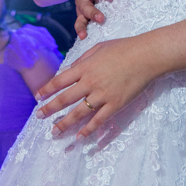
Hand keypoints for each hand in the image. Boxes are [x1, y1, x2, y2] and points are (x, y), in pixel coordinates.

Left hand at [35, 37, 157, 138]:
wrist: (147, 56)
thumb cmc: (124, 48)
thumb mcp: (99, 48)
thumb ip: (83, 60)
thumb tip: (70, 69)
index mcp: (84, 68)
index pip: (59, 81)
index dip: (46, 89)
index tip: (38, 97)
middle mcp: (89, 83)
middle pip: (64, 99)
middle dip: (49, 109)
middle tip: (39, 116)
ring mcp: (102, 95)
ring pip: (78, 113)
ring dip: (64, 124)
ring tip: (54, 132)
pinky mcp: (115, 105)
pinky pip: (98, 120)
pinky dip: (88, 130)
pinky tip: (79, 136)